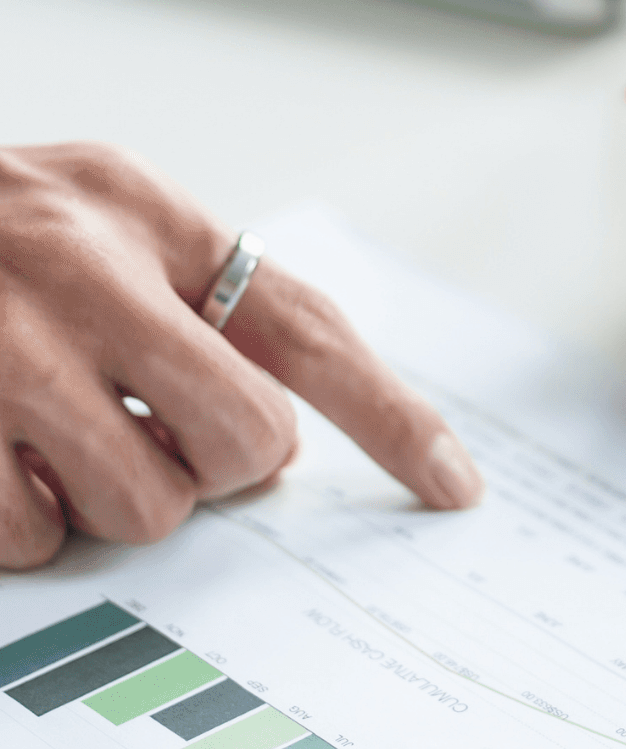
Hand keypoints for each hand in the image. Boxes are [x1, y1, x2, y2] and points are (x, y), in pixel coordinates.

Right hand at [0, 144, 483, 570]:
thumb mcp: (82, 213)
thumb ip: (183, 293)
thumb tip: (273, 434)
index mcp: (135, 208)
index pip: (305, 323)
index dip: (394, 416)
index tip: (456, 487)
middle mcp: (78, 267)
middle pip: (245, 440)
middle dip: (216, 465)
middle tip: (154, 432)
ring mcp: (1, 352)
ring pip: (146, 507)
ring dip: (109, 499)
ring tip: (49, 435)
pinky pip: (37, 541)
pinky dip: (22, 525)